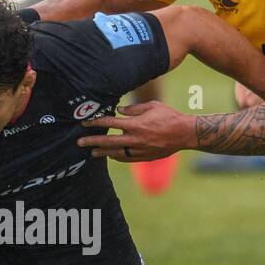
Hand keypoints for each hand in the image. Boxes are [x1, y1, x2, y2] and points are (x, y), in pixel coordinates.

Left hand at [77, 101, 193, 160]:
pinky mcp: (145, 157)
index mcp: (136, 124)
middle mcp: (135, 139)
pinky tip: (110, 155)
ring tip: (92, 152)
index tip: (85, 123)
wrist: (184, 134)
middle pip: (108, 141)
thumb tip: (118, 110)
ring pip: (116, 153)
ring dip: (103, 152)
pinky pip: (127, 158)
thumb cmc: (169, 116)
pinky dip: (117, 157)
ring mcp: (140, 150)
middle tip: (79, 143)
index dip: (96, 123)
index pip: (110, 123)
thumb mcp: (152, 106)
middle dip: (92, 141)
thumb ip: (133, 109)